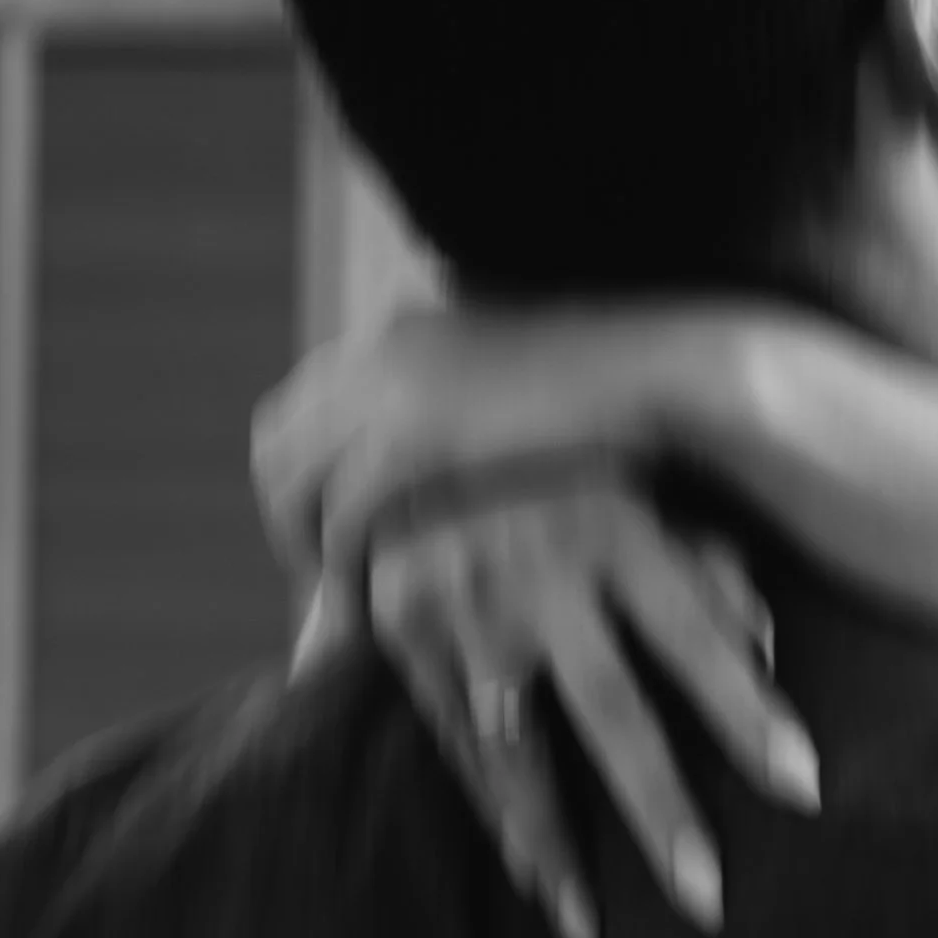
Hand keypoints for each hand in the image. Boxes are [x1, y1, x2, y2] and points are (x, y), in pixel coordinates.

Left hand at [253, 302, 740, 600]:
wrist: (661, 374)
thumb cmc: (616, 394)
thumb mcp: (519, 384)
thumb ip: (467, 405)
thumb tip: (441, 452)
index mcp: (399, 329)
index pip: (301, 404)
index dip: (300, 477)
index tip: (324, 532)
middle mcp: (379, 349)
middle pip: (277, 442)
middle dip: (286, 517)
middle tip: (319, 577)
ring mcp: (390, 390)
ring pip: (296, 485)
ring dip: (307, 550)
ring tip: (341, 605)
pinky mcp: (414, 440)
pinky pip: (345, 518)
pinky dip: (347, 569)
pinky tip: (372, 608)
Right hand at [366, 473, 820, 937]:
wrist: (407, 424)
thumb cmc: (562, 464)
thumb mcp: (639, 486)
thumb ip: (707, 562)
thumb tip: (772, 642)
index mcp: (614, 529)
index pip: (698, 634)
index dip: (749, 711)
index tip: (804, 786)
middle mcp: (539, 574)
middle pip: (613, 712)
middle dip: (660, 813)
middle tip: (708, 903)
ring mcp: (466, 609)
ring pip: (521, 752)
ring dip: (557, 850)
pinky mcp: (407, 637)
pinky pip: (460, 748)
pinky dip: (497, 817)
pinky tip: (532, 882)